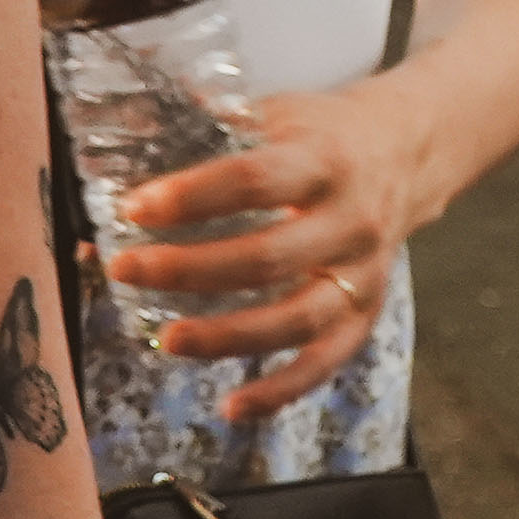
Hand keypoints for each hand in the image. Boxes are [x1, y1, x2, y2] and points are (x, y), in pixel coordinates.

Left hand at [111, 82, 427, 420]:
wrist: (405, 152)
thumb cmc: (318, 134)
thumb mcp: (273, 112)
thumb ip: (202, 129)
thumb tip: (113, 153)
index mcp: (323, 159)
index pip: (254, 180)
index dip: (193, 197)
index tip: (135, 208)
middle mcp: (350, 220)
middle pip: (267, 258)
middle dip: (188, 270)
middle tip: (123, 270)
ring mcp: (362, 273)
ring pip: (295, 320)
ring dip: (226, 336)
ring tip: (166, 340)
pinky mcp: (366, 313)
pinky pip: (324, 363)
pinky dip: (280, 391)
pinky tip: (232, 407)